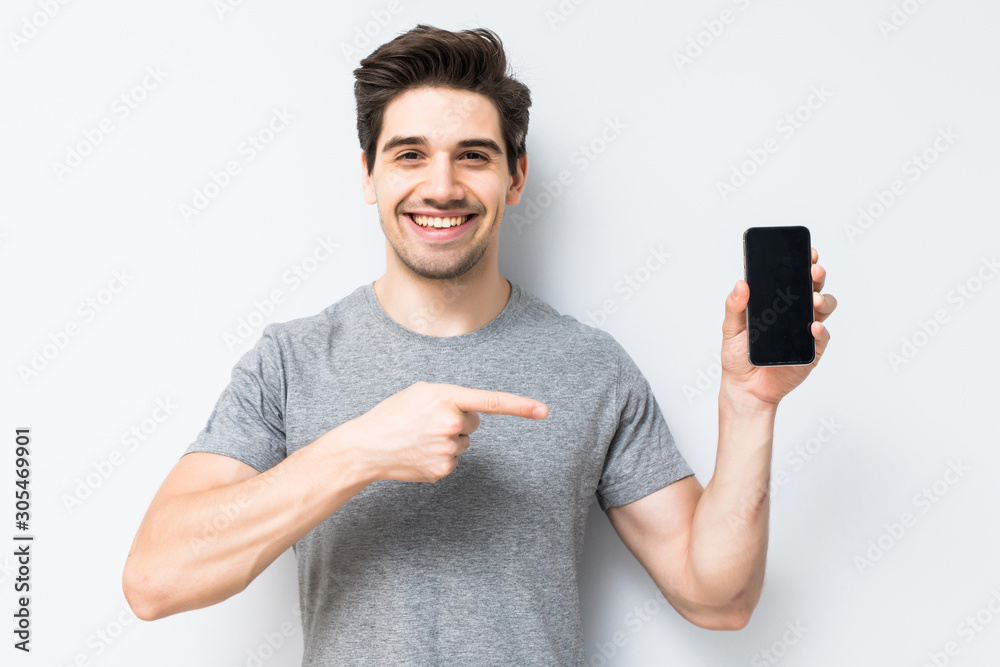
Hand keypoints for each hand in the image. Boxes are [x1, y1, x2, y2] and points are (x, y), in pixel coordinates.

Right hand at [345, 381, 548, 483]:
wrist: (367, 446)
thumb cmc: (393, 414)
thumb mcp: (421, 392)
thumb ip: (450, 396)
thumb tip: (467, 412)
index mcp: (447, 398)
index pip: (491, 401)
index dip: (520, 406)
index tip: (544, 411)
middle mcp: (451, 423)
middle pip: (473, 422)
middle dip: (457, 421)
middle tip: (427, 422)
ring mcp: (448, 449)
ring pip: (463, 442)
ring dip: (447, 439)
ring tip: (420, 437)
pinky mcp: (443, 469)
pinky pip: (453, 459)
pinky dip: (439, 456)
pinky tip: (419, 452)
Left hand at [720, 247, 837, 406]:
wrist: (745, 388)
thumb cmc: (737, 356)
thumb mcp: (730, 328)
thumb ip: (735, 306)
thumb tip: (741, 283)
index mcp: (776, 303)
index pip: (792, 277)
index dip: (802, 262)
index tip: (806, 252)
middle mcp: (795, 313)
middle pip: (813, 287)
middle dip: (816, 276)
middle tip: (813, 272)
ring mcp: (805, 330)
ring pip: (824, 307)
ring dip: (823, 300)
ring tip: (814, 300)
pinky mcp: (812, 350)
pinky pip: (822, 337)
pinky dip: (821, 330)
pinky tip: (813, 326)